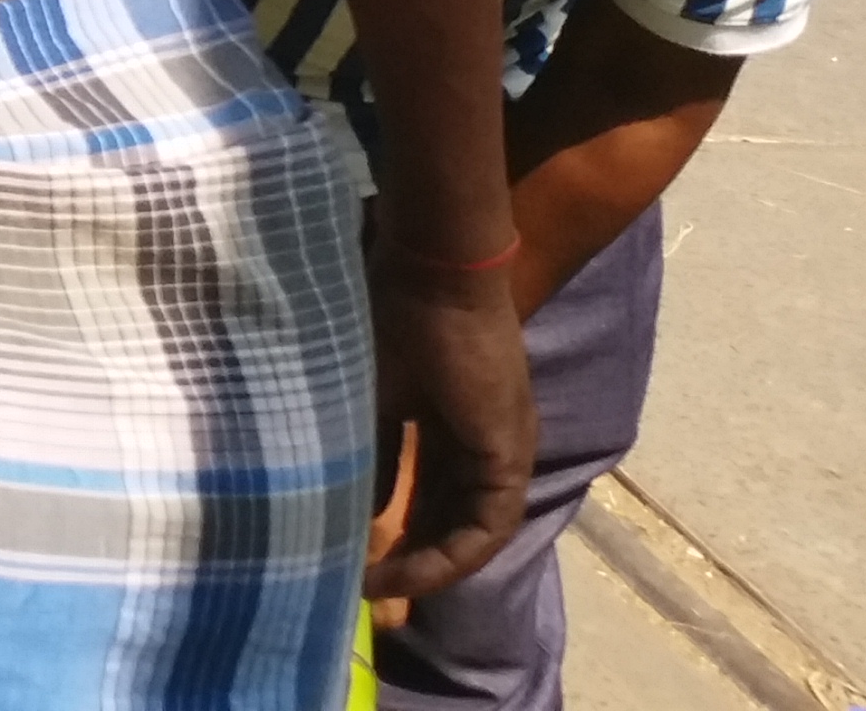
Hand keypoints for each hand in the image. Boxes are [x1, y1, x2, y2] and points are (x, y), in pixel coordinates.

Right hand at [362, 251, 534, 601]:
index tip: (356, 558)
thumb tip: (361, 506)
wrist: (434, 273)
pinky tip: (410, 570)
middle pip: (455, 520)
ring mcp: (503, 449)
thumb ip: (372, 453)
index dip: (398, 530)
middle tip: (368, 592)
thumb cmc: (393, 318)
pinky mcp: (508, 453)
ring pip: (474, 531)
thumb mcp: (372, 398)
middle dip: (414, 561)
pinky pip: (488, 526)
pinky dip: (452, 555)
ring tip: (382, 588)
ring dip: (430, 565)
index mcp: (454, 423)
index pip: (433, 494)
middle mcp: (486, 442)